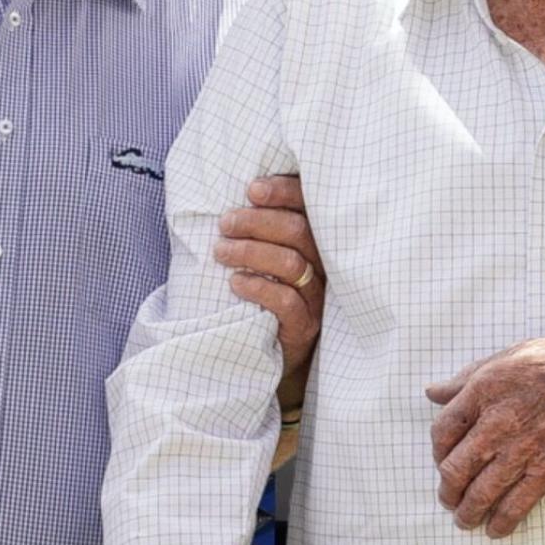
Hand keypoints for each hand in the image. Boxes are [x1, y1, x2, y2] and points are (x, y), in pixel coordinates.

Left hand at [218, 175, 325, 384]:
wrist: (272, 355)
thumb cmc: (262, 297)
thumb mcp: (263, 259)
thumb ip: (256, 231)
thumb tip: (224, 202)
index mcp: (314, 241)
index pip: (308, 206)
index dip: (284, 191)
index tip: (251, 189)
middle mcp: (323, 265)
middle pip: (298, 231)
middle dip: (257, 221)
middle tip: (225, 223)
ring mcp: (317, 297)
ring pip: (292, 263)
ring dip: (251, 251)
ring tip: (221, 251)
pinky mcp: (306, 326)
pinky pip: (287, 301)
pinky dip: (258, 287)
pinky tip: (235, 282)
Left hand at [428, 326, 544, 537]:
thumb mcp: (511, 355)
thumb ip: (467, 378)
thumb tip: (434, 392)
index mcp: (485, 389)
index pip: (442, 430)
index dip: (436, 450)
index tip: (441, 459)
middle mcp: (499, 421)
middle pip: (454, 468)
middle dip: (447, 490)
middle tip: (448, 498)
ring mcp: (525, 448)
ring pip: (481, 493)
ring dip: (467, 512)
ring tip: (465, 519)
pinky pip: (517, 505)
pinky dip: (502, 523)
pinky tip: (496, 529)